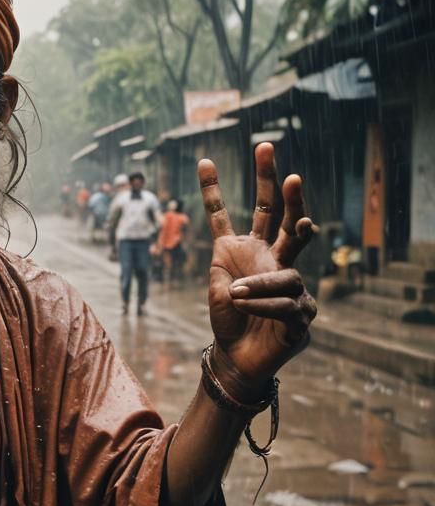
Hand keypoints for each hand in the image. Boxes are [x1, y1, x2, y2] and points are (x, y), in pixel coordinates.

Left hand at [198, 143, 316, 394]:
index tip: (204, 161)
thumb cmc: (228, 319)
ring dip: (257, 284)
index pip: (226, 215)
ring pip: (285, 271)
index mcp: (243, 250)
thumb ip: (226, 263)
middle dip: (273, 182)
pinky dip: (261, 304)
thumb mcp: (217, 285)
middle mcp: (270, 258)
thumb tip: (237, 244)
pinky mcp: (300, 311)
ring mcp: (289, 281)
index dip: (213, 190)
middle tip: (266, 149)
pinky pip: (285, 302)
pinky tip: (247, 308)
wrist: (235, 356)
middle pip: (277, 214)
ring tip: (235, 294)